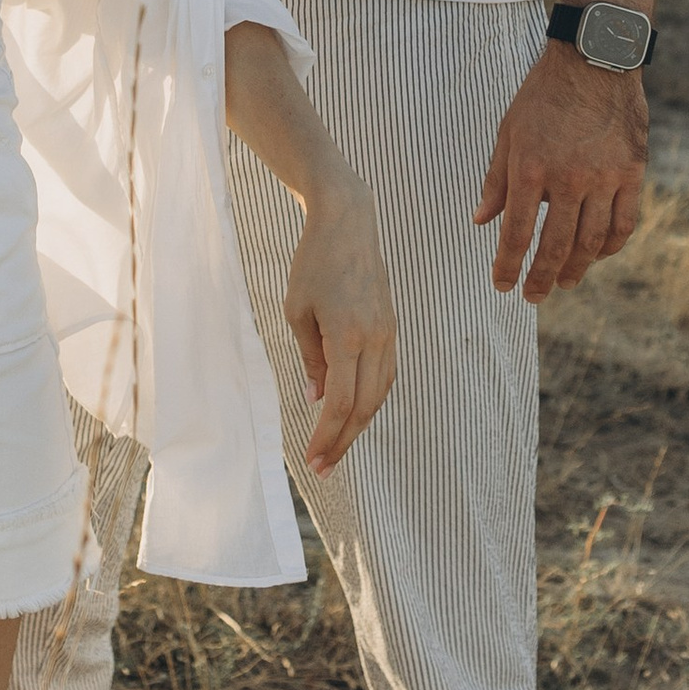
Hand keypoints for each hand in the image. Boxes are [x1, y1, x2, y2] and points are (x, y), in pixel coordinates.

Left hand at [282, 169, 397, 470]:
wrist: (347, 222)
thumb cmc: (312, 264)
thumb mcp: (297, 311)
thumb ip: (310, 358)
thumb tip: (318, 399)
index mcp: (347, 336)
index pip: (340, 402)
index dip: (327, 436)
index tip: (312, 459)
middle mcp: (375, 338)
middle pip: (364, 407)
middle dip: (343, 440)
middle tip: (323, 467)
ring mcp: (388, 333)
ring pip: (380, 394)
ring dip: (359, 424)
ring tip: (337, 446)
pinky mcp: (391, 326)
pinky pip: (386, 374)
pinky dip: (371, 399)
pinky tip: (354, 412)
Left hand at [475, 42, 647, 301]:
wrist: (594, 58)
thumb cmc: (544, 95)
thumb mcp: (509, 131)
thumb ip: (496, 180)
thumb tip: (481, 221)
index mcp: (531, 168)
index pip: (518, 232)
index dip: (508, 265)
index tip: (502, 285)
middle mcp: (568, 179)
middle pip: (556, 245)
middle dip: (541, 277)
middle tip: (534, 297)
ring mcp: (605, 177)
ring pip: (593, 241)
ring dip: (577, 268)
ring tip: (565, 282)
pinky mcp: (632, 171)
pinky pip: (624, 222)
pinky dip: (611, 245)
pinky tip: (599, 254)